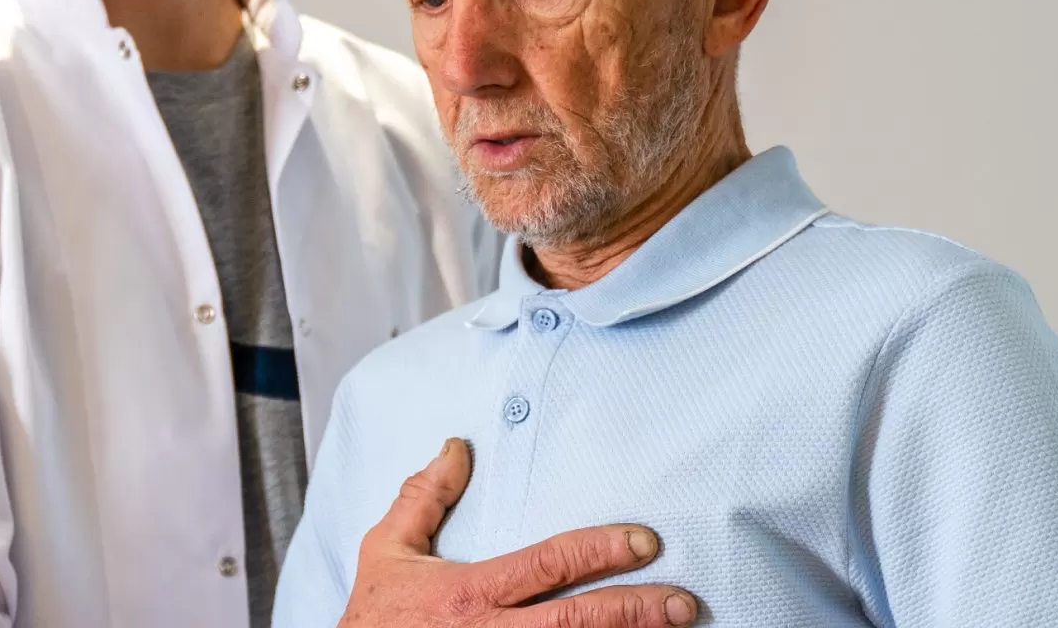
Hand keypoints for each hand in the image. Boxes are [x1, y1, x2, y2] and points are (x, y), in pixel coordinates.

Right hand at [337, 438, 699, 626]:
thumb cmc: (374, 621)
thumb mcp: (387, 551)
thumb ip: (423, 498)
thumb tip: (456, 447)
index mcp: (471, 594)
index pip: (548, 566)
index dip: (599, 550)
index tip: (643, 542)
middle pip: (576, 622)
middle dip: (635, 611)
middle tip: (684, 602)